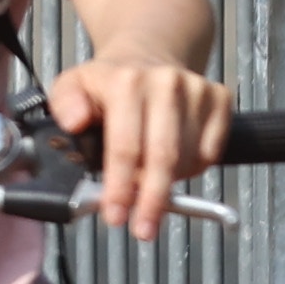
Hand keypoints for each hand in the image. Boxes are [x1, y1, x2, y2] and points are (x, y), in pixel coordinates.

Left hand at [45, 54, 236, 242]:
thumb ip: (64, 104)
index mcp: (125, 82)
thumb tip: (74, 122)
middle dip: (151, 200)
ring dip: (167, 183)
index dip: (121, 187)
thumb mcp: (71, 85)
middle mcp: (166, 83)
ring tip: (148, 184)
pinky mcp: (220, 98)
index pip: (125, 146)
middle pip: (163, 157)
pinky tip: (171, 163)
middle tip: (142, 228)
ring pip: (188, 159)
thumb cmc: (107, 82)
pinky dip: (192, 169)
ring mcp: (197, 90)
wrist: (148, 55)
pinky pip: (210, 152)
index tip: (115, 215)